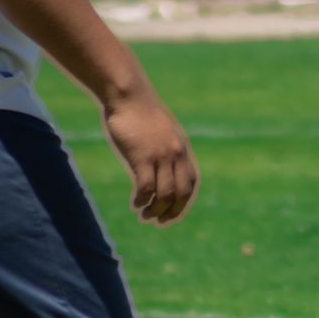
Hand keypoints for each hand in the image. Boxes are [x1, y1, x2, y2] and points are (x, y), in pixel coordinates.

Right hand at [104, 88, 198, 224]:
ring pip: (164, 194)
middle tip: (158, 221)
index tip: (172, 213)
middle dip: (171, 211)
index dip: (183, 202)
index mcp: (182, 149)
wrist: (128, 96)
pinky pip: (145, 187)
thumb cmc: (140, 113)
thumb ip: (166, 148)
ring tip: (144, 215)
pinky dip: (141, 200)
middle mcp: (176, 154)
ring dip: (155, 210)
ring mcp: (160, 156)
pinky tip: (134, 204)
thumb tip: (163, 165)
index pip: (191, 183)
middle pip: (181, 193)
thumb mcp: (161, 131)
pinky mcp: (142, 157)